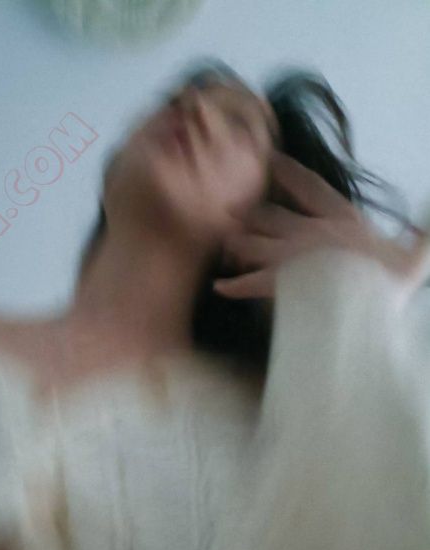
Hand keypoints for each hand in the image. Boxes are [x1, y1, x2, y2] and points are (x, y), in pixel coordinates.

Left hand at [213, 151, 429, 300]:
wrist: (369, 311)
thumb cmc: (391, 286)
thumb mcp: (416, 259)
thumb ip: (424, 236)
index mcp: (341, 220)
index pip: (311, 186)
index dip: (292, 172)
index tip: (272, 159)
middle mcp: (311, 233)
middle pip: (273, 216)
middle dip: (252, 212)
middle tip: (230, 206)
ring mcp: (293, 257)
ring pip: (255, 244)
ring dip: (239, 243)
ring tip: (226, 242)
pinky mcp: (280, 283)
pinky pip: (250, 284)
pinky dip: (234, 286)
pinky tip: (219, 287)